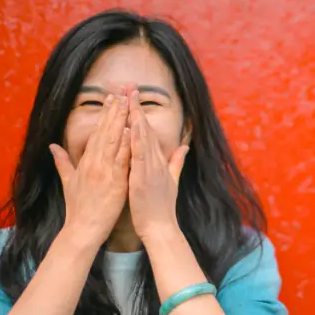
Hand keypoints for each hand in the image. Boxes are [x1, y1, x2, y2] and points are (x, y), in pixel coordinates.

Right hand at [49, 94, 130, 248]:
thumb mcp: (68, 182)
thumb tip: (52, 146)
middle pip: (106, 132)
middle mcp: (94, 163)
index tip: (111, 100)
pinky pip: (122, 161)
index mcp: (86, 162)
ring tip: (127, 104)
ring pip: (114, 142)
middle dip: (114, 112)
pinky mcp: (115, 183)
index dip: (105, 116)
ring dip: (121, 122)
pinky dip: (126, 146)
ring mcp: (104, 172)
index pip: (97, 133)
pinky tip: (132, 131)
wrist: (82, 229)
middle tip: (121, 93)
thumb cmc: (77, 208)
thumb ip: (62, 162)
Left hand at [128, 90, 189, 240]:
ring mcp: (150, 168)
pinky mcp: (143, 177)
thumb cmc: (162, 207)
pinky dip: (135, 139)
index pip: (148, 132)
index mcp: (158, 161)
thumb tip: (185, 146)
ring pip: (142, 137)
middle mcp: (155, 161)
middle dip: (137, 108)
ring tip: (129, 98)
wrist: (161, 227)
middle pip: (145, 129)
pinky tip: (130, 126)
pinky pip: (138, 155)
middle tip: (130, 87)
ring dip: (136, 117)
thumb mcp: (172, 181)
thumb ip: (177, 162)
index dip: (140, 113)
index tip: (134, 97)